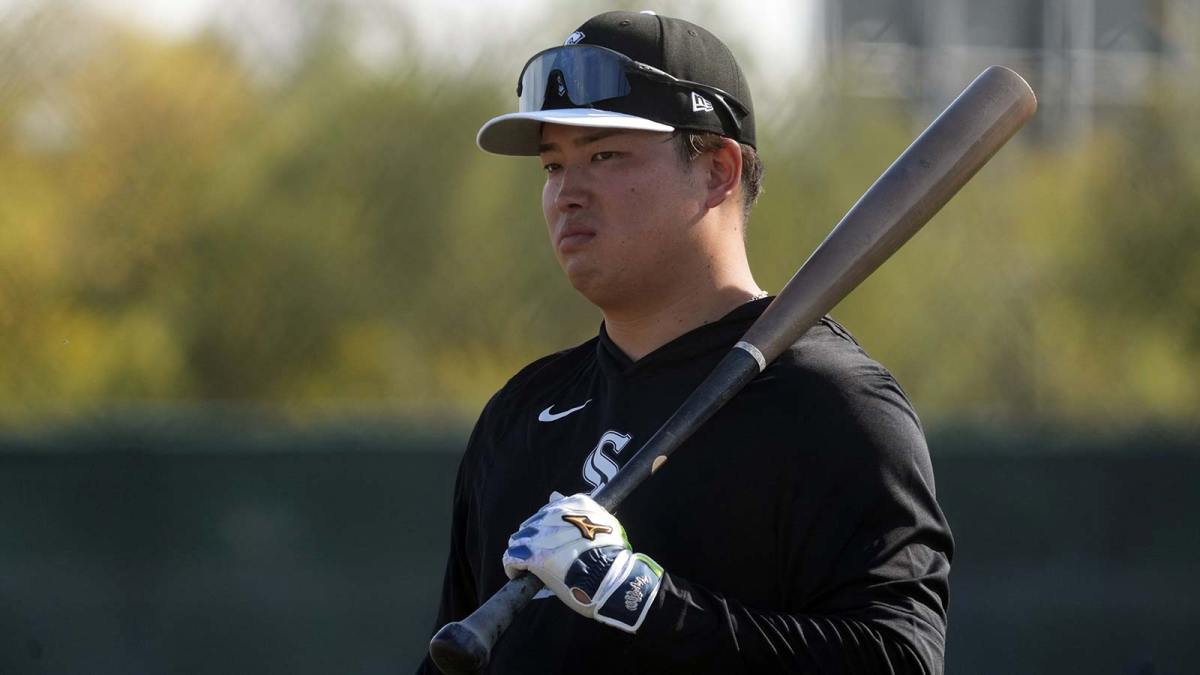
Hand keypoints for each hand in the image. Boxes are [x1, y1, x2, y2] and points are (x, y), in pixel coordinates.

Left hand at [502, 492, 662, 632]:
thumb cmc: (613, 555)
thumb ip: (582, 509)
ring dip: (523, 552)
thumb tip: (553, 494)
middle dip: (535, 540)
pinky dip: (513, 567)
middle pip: (532, 525)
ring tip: (532, 566)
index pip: (549, 511)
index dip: (549, 529)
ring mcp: (543, 535)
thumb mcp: (605, 523)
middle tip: (544, 556)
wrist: (612, 579)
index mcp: (575, 504)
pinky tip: (519, 575)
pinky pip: (511, 559)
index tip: (554, 542)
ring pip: (519, 540)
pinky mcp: (532, 557)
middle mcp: (555, 515)